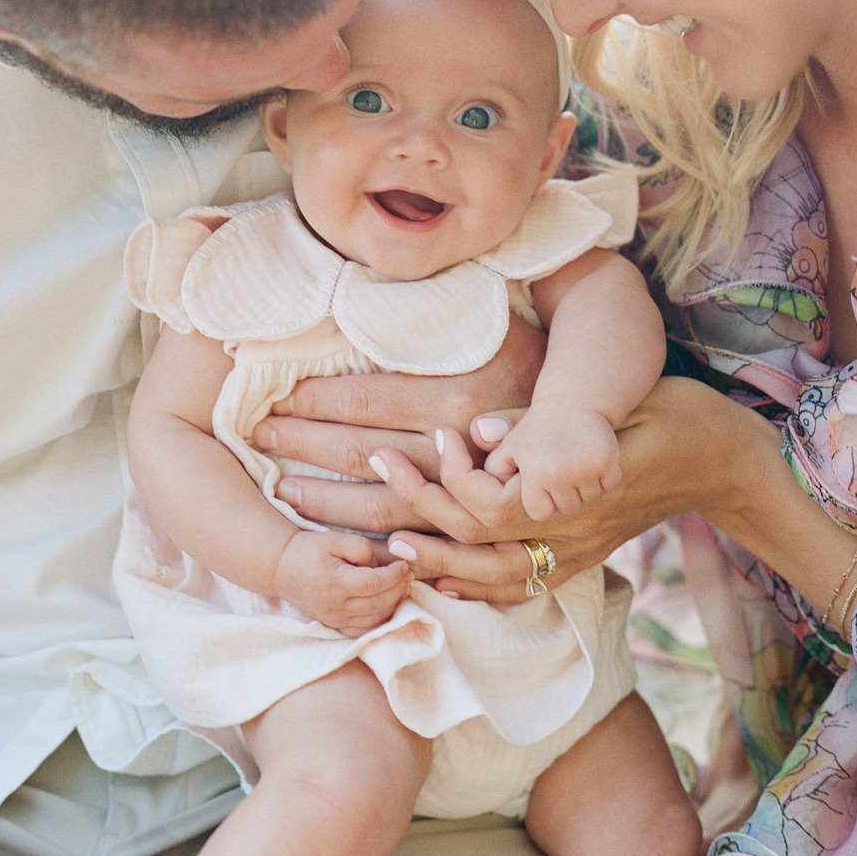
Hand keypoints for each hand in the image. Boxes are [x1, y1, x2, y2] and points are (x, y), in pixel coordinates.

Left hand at [253, 317, 547, 535]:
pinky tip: (338, 531)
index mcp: (460, 392)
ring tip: (283, 487)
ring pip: (382, 510)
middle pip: (363, 456)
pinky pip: (417, 541)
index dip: (314, 401)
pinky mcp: (482, 526)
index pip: (366, 401)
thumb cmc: (530, 356)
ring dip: (324, 500)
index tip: (278, 397)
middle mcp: (463, 446)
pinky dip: (370, 539)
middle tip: (260, 436)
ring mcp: (473, 494)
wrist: (596, 410)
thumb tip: (363, 314)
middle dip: (303, 447)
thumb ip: (428, 322)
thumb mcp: (488, 324)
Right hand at [275, 528, 410, 635]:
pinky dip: (379, 620)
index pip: (375, 583)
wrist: (281, 568)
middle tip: (408, 575)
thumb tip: (379, 566)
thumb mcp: (334, 540)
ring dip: (392, 605)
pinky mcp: (333, 626)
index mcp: (336, 583)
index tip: (404, 564)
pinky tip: (386, 605)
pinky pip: (363, 630)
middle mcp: (335, 607)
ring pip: (374, 620)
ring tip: (400, 588)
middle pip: (378, 604)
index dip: (395, 575)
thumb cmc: (308, 550)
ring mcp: (334, 620)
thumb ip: (361, 549)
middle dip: (398, 590)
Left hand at [380, 377, 763, 601]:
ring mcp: (582, 552)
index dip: (457, 480)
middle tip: (382, 473)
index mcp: (583, 494)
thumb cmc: (680, 417)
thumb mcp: (628, 403)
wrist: (728, 463)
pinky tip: (447, 580)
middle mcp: (577, 533)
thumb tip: (481, 429)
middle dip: (427, 517)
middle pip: (485, 546)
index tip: (436, 438)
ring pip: (500, 578)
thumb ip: (552, 421)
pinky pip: (526, 586)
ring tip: (396, 541)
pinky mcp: (585, 556)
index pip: (498, 507)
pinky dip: (481, 589)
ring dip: (444, 561)